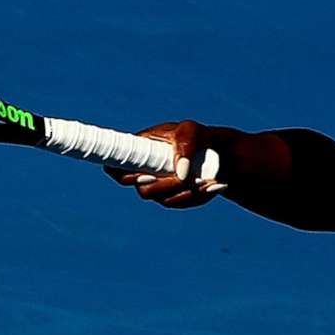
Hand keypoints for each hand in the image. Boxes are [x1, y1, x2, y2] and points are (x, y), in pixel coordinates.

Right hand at [109, 120, 242, 208]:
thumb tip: (180, 174)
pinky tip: (213, 186)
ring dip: (185, 193)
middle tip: (184, 180)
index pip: (117, 168)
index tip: (142, 177)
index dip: (122, 176)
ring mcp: (160, 188)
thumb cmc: (197, 136)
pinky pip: (181, 203)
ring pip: (165, 200)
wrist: (217, 152)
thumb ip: (185, 145)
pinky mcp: (175, 197)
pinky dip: (197, 197)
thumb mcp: (192, 131)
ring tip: (206, 181)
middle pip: (144, 191)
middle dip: (164, 187)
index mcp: (140, 152)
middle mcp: (145, 173)